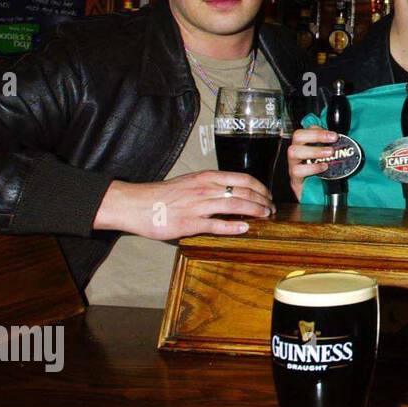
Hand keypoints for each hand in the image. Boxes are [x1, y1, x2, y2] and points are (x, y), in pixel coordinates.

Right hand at [93, 170, 274, 239]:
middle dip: (263, 201)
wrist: (135, 204)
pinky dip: (234, 226)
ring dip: (255, 211)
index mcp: (206, 177)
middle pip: (244, 192)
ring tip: (266, 217)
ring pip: (235, 206)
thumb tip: (232, 192)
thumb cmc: (162, 195)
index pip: (242, 178)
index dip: (260, 187)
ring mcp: (198, 206)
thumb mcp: (190, 182)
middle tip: (271, 209)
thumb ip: (210, 186)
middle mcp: (205, 189)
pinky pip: (216, 225)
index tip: (268, 195)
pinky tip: (245, 228)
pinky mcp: (189, 223)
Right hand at [288, 127, 338, 200]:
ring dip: (314, 150)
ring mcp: (294, 166)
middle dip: (316, 135)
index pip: (307, 130)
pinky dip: (312, 167)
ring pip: (293, 151)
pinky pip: (297, 170)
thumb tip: (347, 140)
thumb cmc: (324, 177)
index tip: (334, 134)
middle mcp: (297, 154)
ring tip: (329, 153)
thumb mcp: (330, 160)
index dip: (318, 129)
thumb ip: (333, 149)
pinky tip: (323, 168)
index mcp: (305, 146)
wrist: (317, 199)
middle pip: (297, 136)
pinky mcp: (295, 180)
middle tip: (333, 139)